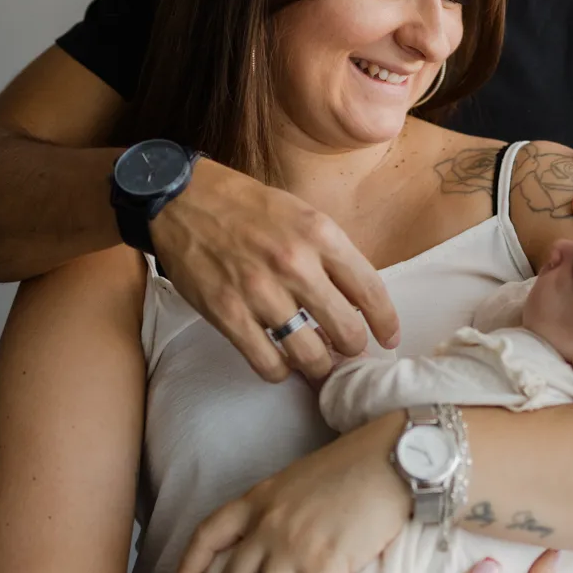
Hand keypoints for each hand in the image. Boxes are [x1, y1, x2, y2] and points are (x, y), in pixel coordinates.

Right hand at [150, 157, 399, 382]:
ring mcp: (260, 292)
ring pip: (310, 355)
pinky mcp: (227, 314)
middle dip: (352, 349)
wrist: (183, 200)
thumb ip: (331, 255)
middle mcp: (295, 264)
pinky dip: (280, 371)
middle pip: (346, 331)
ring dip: (319, 366)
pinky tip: (281, 362)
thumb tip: (358, 302)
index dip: (385, 322)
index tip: (388, 338)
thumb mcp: (303, 215)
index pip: (370, 291)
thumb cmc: (248, 208)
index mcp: (320, 234)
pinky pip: (267, 363)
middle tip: (347, 351)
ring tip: (317, 362)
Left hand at [171, 413, 408, 572]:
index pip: (207, 535)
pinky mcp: (325, 565)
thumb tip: (283, 534)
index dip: (187, 567)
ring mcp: (293, 546)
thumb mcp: (304, 477)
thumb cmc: (360, 464)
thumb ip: (284, 505)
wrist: (398, 457)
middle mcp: (268, 524)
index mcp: (260, 498)